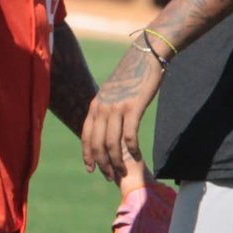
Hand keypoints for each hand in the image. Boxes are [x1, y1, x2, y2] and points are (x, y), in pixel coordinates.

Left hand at [82, 45, 164, 183]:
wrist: (146, 55)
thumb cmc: (132, 75)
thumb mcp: (112, 92)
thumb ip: (107, 108)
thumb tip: (106, 125)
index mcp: (95, 105)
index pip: (86, 136)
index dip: (87, 155)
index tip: (91, 169)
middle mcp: (102, 107)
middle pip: (97, 144)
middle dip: (102, 164)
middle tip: (110, 177)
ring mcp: (117, 107)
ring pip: (112, 143)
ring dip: (116, 161)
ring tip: (123, 171)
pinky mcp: (133, 107)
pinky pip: (129, 135)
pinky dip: (132, 149)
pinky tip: (136, 156)